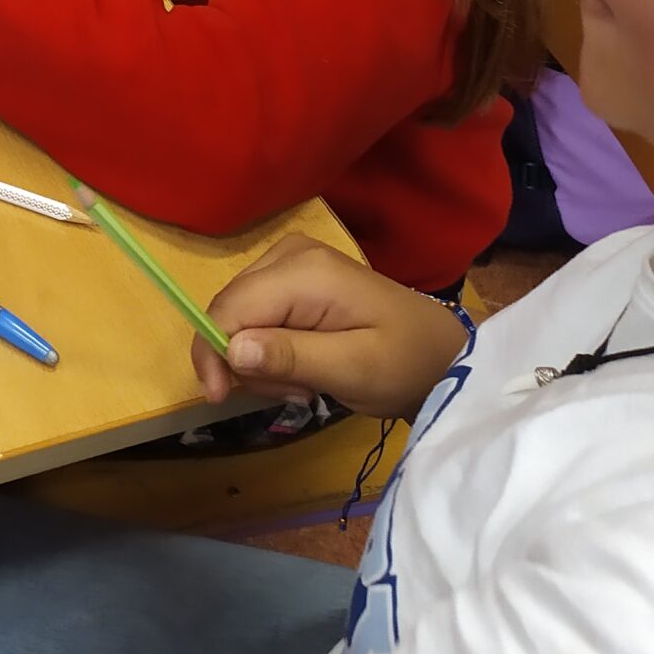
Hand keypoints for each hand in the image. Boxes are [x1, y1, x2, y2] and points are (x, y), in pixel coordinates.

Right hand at [190, 235, 468, 421]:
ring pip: (240, 315)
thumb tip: (231, 350)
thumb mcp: (352, 369)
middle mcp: (289, 254)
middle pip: (231, 309)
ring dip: (262, 360)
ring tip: (306, 383)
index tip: (221, 399)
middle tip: (293, 393)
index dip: (213, 352)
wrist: (440, 352)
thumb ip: (291, 357)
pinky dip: (271, 349)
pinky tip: (304, 366)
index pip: (230, 307)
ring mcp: (291, 261)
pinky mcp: (294, 276)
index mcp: (304, 271)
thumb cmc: (404, 363)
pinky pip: (257, 314)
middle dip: (246, 360)